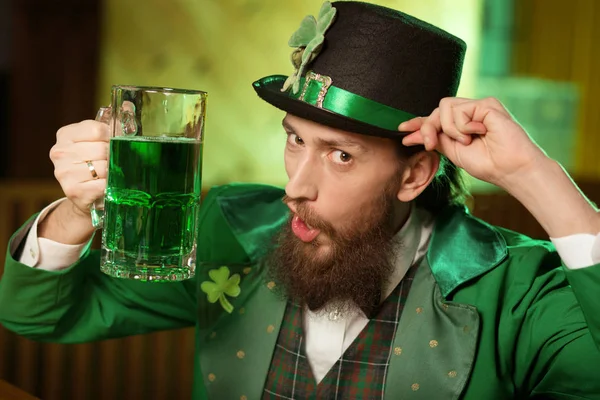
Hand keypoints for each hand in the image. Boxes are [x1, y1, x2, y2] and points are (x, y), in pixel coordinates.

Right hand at [50, 119, 109, 214]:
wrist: (85, 196)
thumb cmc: (95, 163)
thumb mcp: (99, 140)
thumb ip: (112, 122)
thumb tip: (127, 106)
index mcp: (66, 134)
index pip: (98, 129)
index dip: (111, 138)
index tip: (112, 145)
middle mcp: (60, 152)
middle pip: (102, 149)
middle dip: (112, 157)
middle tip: (112, 163)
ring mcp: (63, 172)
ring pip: (104, 168)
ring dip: (111, 173)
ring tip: (107, 175)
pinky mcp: (72, 191)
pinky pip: (102, 185)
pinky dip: (108, 186)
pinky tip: (104, 186)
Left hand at [399, 97, 547, 189]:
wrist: (509, 169)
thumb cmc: (487, 163)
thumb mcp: (454, 152)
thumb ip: (438, 139)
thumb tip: (414, 135)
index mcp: (461, 125)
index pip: (436, 119)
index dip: (419, 123)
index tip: (402, 129)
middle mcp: (469, 114)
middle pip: (436, 111)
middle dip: (427, 128)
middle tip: (432, 145)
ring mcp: (478, 107)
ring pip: (444, 108)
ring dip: (451, 129)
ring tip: (468, 140)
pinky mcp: (487, 104)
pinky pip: (460, 110)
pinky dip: (464, 126)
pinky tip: (479, 132)